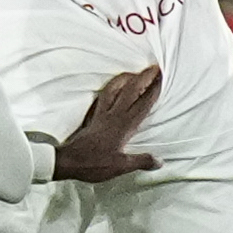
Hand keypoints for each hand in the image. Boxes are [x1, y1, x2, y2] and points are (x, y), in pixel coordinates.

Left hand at [53, 66, 162, 182]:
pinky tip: (113, 86)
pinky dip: (111, 87)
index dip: (154, 90)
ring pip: (115, 89)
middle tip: (155, 67)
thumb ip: (141, 161)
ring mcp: (102, 114)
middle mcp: (114, 115)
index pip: (143, 104)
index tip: (163, 78)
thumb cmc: (93, 163)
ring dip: (126, 78)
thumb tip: (160, 161)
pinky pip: (103, 96)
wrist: (68, 161)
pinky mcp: (93, 116)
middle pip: (131, 90)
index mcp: (124, 126)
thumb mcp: (121, 166)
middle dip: (144, 77)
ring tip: (134, 71)